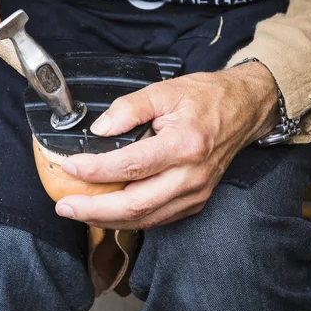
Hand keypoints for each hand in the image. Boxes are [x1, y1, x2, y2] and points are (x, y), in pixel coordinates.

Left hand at [55, 62, 279, 229]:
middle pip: (136, 205)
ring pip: (145, 219)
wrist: (245, 110)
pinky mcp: (195, 201)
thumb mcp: (166, 91)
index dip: (96, 170)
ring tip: (79, 212)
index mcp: (184, 145)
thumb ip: (130, 107)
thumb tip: (100, 129)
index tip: (70, 166)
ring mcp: (195, 193)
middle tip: (65, 206)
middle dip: (94, 210)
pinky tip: (107, 213)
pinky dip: (129, 220)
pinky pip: (158, 219)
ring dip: (107, 220)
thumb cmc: (207, 98)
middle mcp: (191, 176)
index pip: (131, 165)